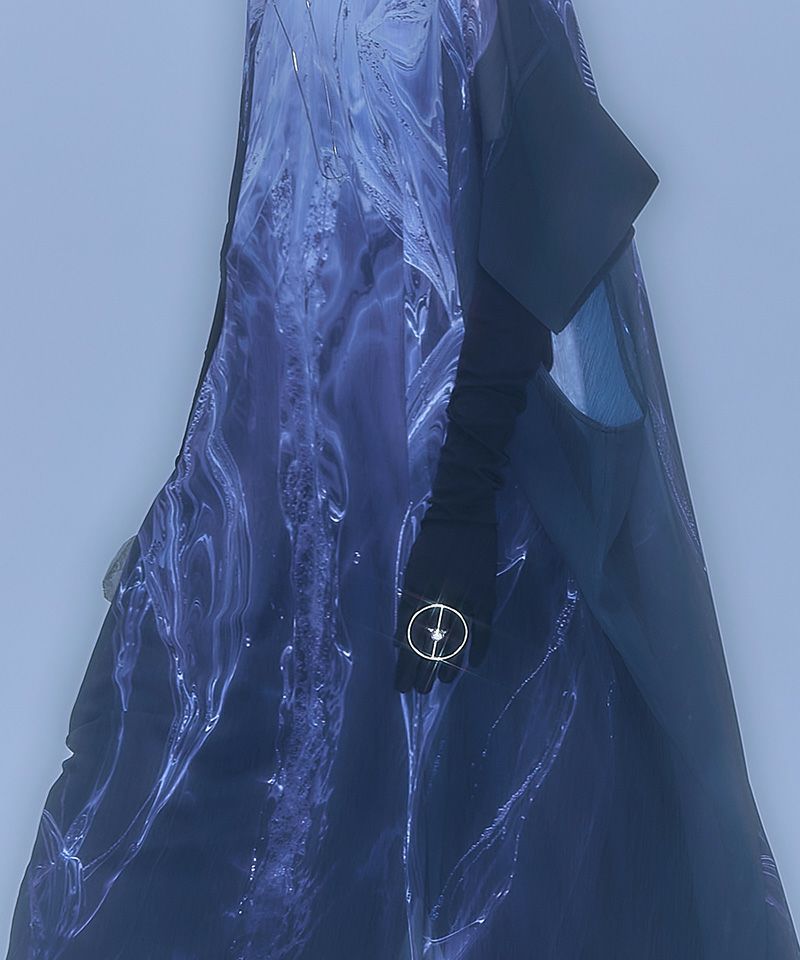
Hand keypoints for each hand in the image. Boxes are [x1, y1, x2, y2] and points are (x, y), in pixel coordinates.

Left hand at [393, 514, 497, 693]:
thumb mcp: (412, 570)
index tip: (400, 682)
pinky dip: (480, 647)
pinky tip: (474, 664)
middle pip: (431, 642)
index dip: (405, 661)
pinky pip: (483, 628)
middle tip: (418, 691)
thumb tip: (403, 637)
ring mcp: (466, 596)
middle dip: (423, 669)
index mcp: (418, 589)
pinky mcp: (486, 594)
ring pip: (457, 639)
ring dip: (450, 663)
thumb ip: (408, 603)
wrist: (462, 514)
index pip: (409, 634)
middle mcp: (441, 596)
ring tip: (442, 683)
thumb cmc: (431, 542)